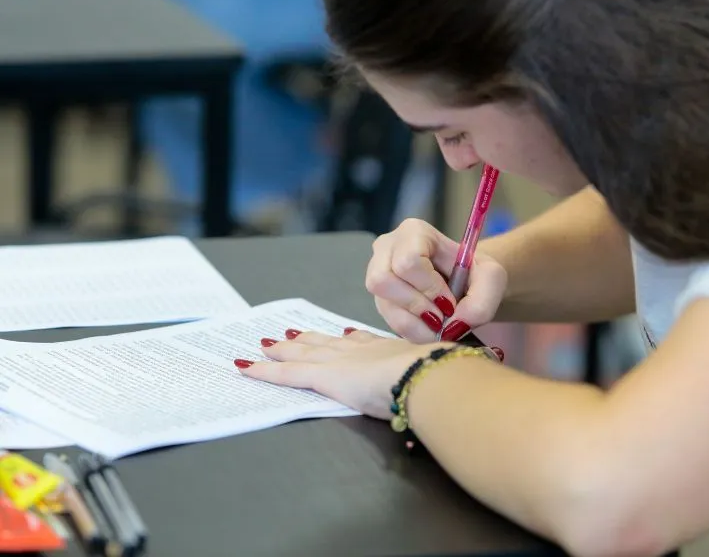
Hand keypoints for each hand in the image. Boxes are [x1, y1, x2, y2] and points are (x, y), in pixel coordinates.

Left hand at [235, 328, 453, 418]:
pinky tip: (248, 367)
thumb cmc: (440, 379)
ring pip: (303, 354)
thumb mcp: (438, 375)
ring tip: (269, 343)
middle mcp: (361, 351)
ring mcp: (341, 362)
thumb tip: (449, 385)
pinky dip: (265, 370)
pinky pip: (287, 373)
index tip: (340, 334)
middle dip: (308, 340)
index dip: (346, 339)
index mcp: (389, 351)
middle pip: (327, 343)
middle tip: (291, 335)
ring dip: (285, 350)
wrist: (429, 376)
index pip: (361, 342)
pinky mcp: (324, 376)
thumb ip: (434, 378)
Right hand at [366, 219, 507, 342]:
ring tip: (439, 322)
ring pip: (384, 305)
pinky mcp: (380, 299)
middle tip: (442, 314)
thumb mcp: (492, 278)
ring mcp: (378, 274)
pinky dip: (414, 331)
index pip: (408, 261)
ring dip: (416, 322)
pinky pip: (389, 322)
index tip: (450, 301)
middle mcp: (387, 249)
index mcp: (414, 232)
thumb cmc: (475, 274)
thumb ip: (482, 299)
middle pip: (383, 281)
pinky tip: (430, 326)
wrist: (466, 284)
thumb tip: (453, 323)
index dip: (429, 287)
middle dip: (418, 305)